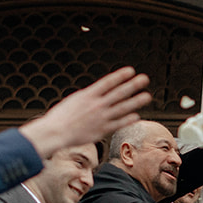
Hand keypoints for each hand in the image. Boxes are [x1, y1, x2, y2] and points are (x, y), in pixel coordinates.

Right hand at [19, 67, 151, 156]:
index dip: (120, 76)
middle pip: (119, 93)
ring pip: (122, 107)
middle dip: (133, 85)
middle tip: (144, 78)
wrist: (55, 132)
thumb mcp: (74, 101)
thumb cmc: (60, 117)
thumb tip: (98, 94)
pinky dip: (128, 119)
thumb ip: (88, 98)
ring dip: (136, 101)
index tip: (131, 70)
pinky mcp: (101, 130)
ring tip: (147, 96)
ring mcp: (101, 117)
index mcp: (88, 95)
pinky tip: (137, 116)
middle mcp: (96, 104)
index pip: (108, 82)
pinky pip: (118, 123)